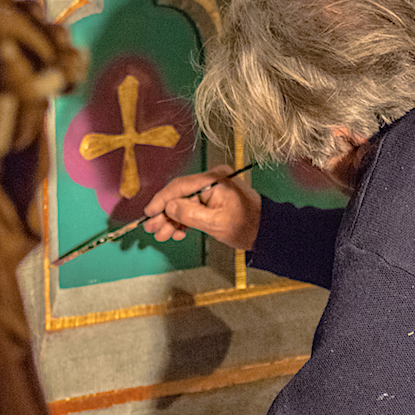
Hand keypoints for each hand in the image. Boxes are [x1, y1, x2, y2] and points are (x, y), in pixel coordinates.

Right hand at [143, 165, 261, 249]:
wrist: (265, 231)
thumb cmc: (246, 225)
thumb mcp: (215, 223)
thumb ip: (189, 214)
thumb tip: (169, 207)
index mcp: (214, 179)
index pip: (180, 186)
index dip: (161, 200)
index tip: (149, 213)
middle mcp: (212, 180)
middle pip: (180, 195)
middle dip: (165, 214)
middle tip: (152, 228)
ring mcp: (213, 189)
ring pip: (184, 203)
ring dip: (172, 219)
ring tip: (163, 234)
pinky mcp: (213, 199)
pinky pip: (193, 207)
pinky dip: (184, 220)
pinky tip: (177, 232)